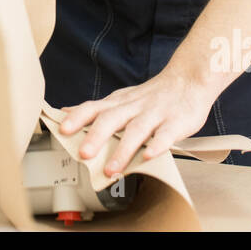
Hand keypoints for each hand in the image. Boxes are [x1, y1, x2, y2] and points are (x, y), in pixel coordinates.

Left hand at [59, 68, 210, 176]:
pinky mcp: (176, 123)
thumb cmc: (151, 95)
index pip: (94, 107)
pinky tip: (149, 157)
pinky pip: (166, 135)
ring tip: (111, 169)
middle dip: (96, 136)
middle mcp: (134, 107)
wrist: (188, 79)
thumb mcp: (121, 98)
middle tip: (83, 154)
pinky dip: (157, 146)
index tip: (62, 129)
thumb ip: (96, 108)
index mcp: (119, 103)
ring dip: (123, 150)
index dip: (77, 117)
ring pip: (137, 130)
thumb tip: (66, 112)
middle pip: (112, 119)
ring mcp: (155, 114)